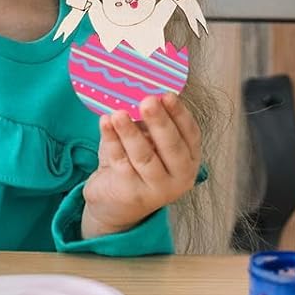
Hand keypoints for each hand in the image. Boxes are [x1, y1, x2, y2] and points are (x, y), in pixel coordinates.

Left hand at [81, 94, 201, 239]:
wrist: (114, 203)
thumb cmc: (134, 165)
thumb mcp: (147, 143)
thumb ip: (148, 124)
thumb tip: (139, 91)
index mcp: (189, 160)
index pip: (190, 135)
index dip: (180, 114)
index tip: (168, 95)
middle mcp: (179, 177)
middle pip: (171, 147)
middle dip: (159, 122)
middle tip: (148, 101)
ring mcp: (156, 189)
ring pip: (144, 157)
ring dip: (130, 132)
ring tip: (119, 113)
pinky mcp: (130, 193)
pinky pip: (120, 162)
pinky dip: (111, 140)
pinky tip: (104, 123)